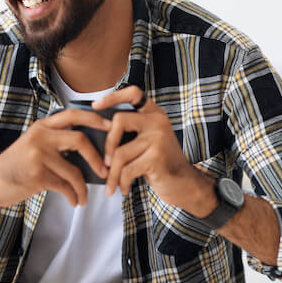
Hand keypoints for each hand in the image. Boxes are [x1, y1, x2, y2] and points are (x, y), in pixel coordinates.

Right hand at [0, 108, 110, 209]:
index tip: (111, 126)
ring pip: (74, 170)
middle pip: (80, 139)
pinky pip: (65, 186)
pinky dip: (74, 196)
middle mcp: (41, 136)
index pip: (73, 114)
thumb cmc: (15, 166)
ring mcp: (38, 155)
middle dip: (97, 157)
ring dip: (84, 187)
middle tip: (106, 169)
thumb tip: (90, 152)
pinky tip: (74, 201)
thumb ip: (56, 143)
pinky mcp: (37, 175)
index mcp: (42, 127)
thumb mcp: (33, 146)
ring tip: (85, 197)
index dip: (95, 118)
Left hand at [91, 86, 212, 215]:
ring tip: (111, 185)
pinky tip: (124, 189)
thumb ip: (131, 132)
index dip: (112, 97)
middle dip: (107, 145)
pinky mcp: (156, 157)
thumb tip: (97, 131)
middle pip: (119, 121)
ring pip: (120, 152)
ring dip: (112, 174)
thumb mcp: (148, 141)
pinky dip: (121, 182)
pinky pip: (127, 170)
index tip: (95, 105)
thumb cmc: (160, 164)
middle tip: (105, 164)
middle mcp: (157, 121)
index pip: (133, 93)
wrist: (185, 184)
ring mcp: (158, 138)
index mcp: (154, 114)